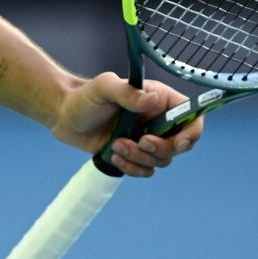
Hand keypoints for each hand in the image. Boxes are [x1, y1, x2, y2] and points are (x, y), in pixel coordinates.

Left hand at [49, 72, 202, 177]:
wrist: (65, 116)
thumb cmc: (85, 97)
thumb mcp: (104, 88)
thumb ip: (127, 92)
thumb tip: (152, 100)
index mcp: (159, 99)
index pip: (191, 116)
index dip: (192, 132)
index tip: (178, 143)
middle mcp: (158, 120)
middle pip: (180, 145)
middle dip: (159, 149)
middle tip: (138, 141)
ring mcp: (148, 138)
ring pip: (162, 161)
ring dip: (139, 158)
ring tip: (116, 144)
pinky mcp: (135, 155)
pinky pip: (146, 171)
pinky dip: (131, 168)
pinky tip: (113, 155)